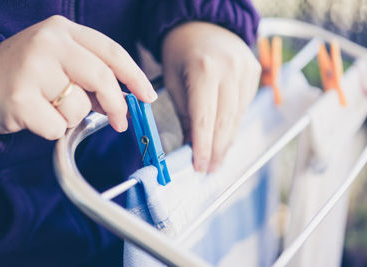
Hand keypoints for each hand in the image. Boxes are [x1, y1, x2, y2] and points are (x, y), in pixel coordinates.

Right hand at [0, 15, 156, 139]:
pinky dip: (53, 129)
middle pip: (102, 77)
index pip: (111, 52)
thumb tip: (124, 101)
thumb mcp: (63, 64)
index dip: (135, 76)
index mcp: (63, 31)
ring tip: (50, 107)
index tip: (148, 96)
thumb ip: (93, 78)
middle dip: (117, 105)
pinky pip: (57, 127)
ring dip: (72, 117)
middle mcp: (48, 43)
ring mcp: (32, 69)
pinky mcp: (19, 98)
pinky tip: (36, 116)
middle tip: (121, 122)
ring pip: (79, 107)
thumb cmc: (30, 74)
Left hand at [162, 22, 260, 172]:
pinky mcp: (254, 72)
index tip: (200, 167)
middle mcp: (229, 70)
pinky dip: (233, 123)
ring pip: (237, 116)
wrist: (203, 24)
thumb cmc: (181, 52)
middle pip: (226, 121)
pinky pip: (244, 106)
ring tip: (217, 158)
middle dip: (218, 149)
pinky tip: (225, 136)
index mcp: (204, 70)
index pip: (205, 118)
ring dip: (227, 140)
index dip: (203, 146)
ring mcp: (246, 70)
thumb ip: (185, 115)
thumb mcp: (174, 82)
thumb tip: (192, 146)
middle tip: (211, 169)